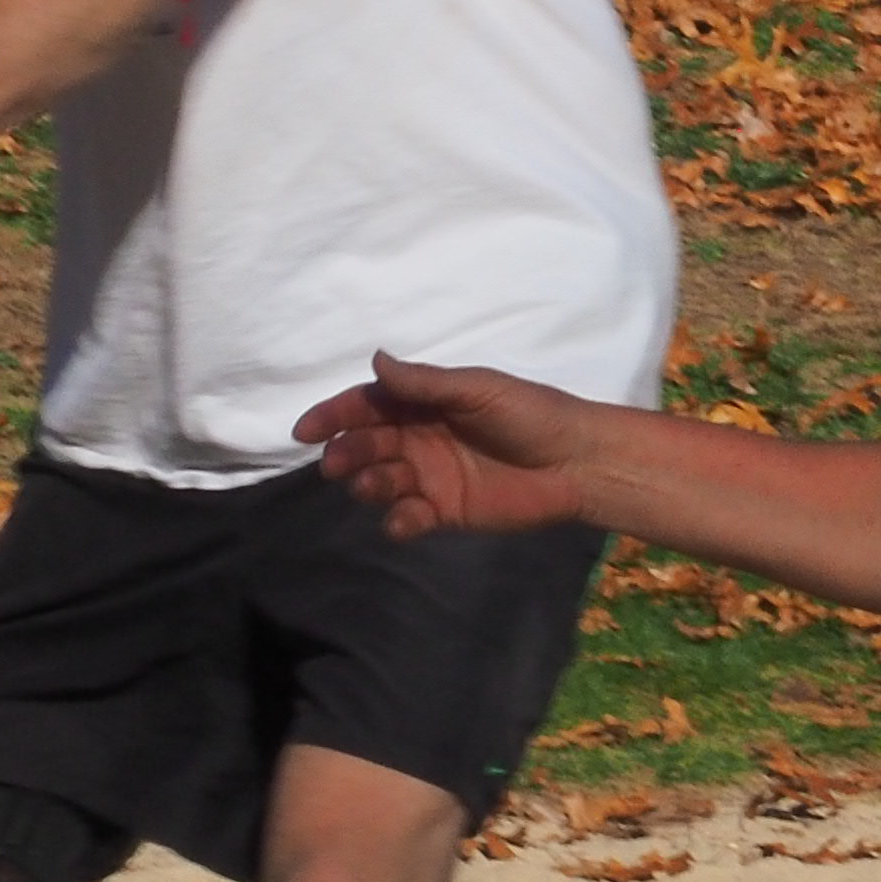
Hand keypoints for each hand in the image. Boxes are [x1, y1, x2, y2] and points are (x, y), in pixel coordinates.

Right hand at [293, 353, 612, 538]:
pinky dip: (399, 521)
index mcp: (424, 403)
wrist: (575, 462)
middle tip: (337, 464)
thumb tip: (374, 360)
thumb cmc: (530, 414)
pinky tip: (408, 519)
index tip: (304, 430)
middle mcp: (419, 438)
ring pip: (380, 482)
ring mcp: (430, 477)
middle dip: (346, 452)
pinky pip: (407, 519)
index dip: (334, 415)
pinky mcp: (445, 512)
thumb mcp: (476, 389)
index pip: (368, 405)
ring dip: (369, 484)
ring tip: (378, 485)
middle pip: (366, 444)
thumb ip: (425, 382)